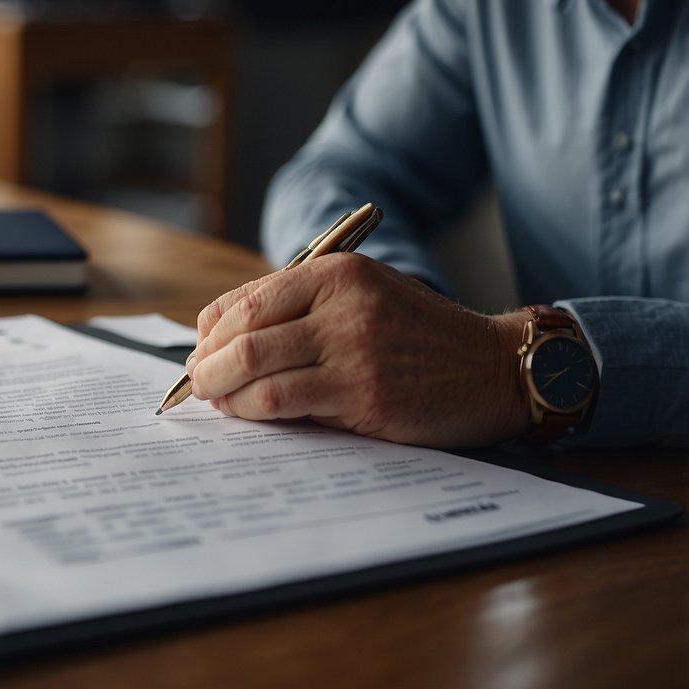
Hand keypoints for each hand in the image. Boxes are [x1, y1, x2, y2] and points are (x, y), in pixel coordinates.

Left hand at [186, 254, 531, 447]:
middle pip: (241, 339)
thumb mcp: (363, 296)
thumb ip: (301, 307)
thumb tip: (221, 337)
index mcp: (336, 273)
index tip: (200, 352)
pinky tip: (251, 415)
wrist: (492, 368)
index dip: (209, 332)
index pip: (245, 301)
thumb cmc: (418, 335)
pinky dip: (254, 412)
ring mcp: (354, 352)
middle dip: (205, 367)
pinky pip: (285, 404)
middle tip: (197, 384)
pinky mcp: (365, 396)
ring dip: (223, 394)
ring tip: (218, 403)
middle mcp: (343, 306)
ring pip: (255, 374)